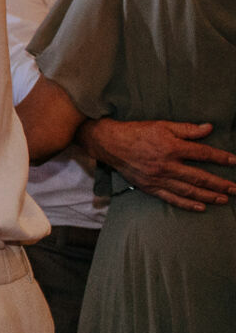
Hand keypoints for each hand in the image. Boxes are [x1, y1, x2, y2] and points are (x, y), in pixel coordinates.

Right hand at [80, 118, 234, 210]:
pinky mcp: (150, 187)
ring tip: (224, 199)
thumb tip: (209, 128)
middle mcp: (167, 165)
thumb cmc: (137, 132)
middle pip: (200, 177)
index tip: (235, 161)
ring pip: (189, 190)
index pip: (203, 154)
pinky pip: (171, 198)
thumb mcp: (162, 125)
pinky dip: (187, 204)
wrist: (110, 143)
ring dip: (209, 196)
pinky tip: (200, 207)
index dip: (221, 158)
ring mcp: (158, 178)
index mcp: (171, 147)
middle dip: (220, 184)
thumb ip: (187, 129)